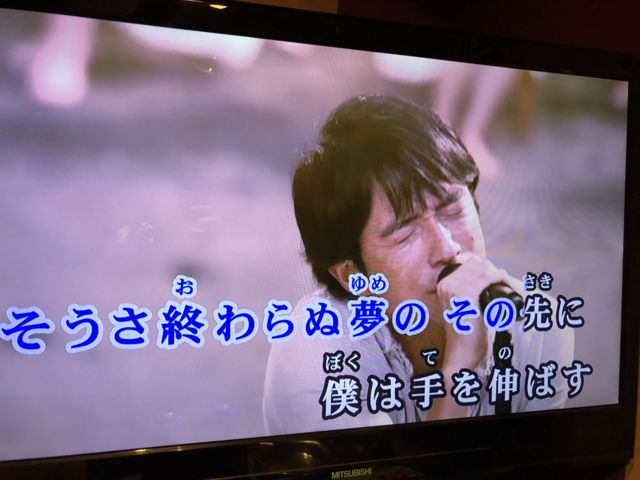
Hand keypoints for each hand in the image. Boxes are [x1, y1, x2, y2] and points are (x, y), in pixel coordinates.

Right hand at [436, 254, 508, 370]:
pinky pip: (486, 279)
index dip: (487, 268)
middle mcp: (446, 283)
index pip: (470, 263)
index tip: (499, 280)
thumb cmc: (467, 331)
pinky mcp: (464, 296)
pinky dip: (499, 280)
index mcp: (444, 283)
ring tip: (509, 287)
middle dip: (494, 271)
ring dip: (500, 276)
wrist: (462, 351)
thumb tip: (493, 274)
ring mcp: (453, 288)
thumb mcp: (464, 306)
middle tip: (506, 285)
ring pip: (483, 269)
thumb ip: (470, 291)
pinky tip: (506, 286)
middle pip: (477, 264)